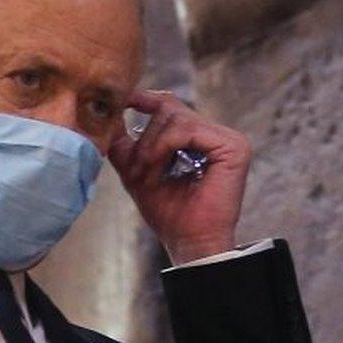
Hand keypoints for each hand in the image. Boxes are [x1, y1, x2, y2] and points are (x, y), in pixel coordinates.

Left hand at [108, 90, 251, 264]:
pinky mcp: (234, 147)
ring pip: (176, 117)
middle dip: (145, 139)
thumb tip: (108, 113)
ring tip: (146, 174)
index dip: (146, 99)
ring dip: (151, 146)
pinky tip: (158, 167)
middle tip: (136, 170)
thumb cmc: (168, 213)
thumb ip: (126, 143)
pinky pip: (187, 129)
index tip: (124, 101)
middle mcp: (218, 135)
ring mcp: (229, 139)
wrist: (188, 243)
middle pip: (170, 109)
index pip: (172, 105)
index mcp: (201, 139)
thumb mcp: (137, 171)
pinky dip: (164, 146)